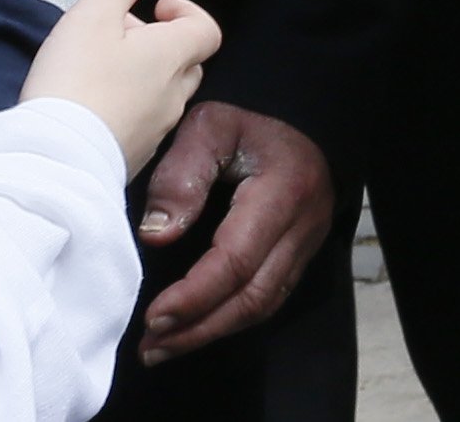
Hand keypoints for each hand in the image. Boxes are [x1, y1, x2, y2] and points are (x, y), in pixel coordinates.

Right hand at [23, 0, 221, 172]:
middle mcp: (172, 96)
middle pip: (184, 62)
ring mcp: (155, 131)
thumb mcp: (90, 14)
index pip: (206, 30)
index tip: (156, 7)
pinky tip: (86, 105)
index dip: (185, 11)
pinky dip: (122, 107)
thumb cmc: (76, 83)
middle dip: (155, 43)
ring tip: (92, 68)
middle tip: (115, 36)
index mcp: (171, 57)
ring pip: (160, 93)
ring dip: (136, 75)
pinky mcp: (132, 156)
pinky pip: (139, 123)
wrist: (58, 159)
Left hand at [135, 103, 335, 363]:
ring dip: (212, 331)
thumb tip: (156, 234)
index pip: (237, 260)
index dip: (194, 296)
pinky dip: (230, 318)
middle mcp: (304, 225)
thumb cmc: (247, 115)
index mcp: (282, 190)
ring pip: (263, 305)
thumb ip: (181, 175)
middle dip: (200, 328)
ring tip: (163, 347)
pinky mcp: (301, 251)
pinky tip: (196, 327)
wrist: (298, 112)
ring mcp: (308, 242)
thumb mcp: (209, 125)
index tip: (152, 317)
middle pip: (254, 296)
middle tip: (151, 347)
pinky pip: (269, 297)